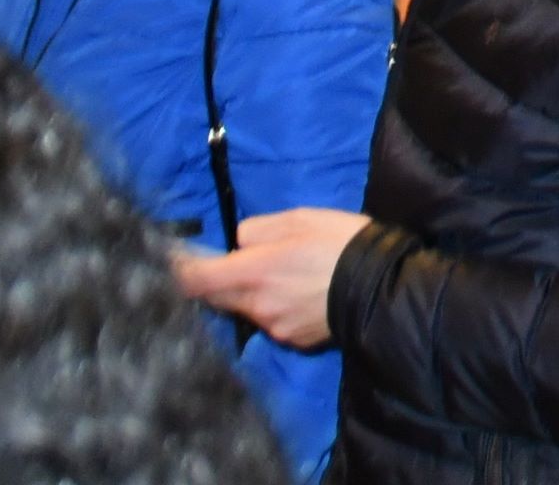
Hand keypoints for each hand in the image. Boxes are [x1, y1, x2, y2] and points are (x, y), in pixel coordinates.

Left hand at [172, 206, 364, 348]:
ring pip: (244, 309)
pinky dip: (273, 307)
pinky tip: (299, 293)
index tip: (177, 259)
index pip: (194, 280)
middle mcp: (255, 305)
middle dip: (216, 280)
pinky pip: (269, 321)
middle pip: (214, 298)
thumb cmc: (340, 242)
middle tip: (233, 262)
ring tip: (279, 275)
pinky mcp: (292, 339)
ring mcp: (273, 326)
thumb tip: (238, 243)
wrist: (382, 286)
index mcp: (252, 271)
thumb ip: (258, 230)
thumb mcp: (300, 218)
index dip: (179, 269)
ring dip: (248, 294)